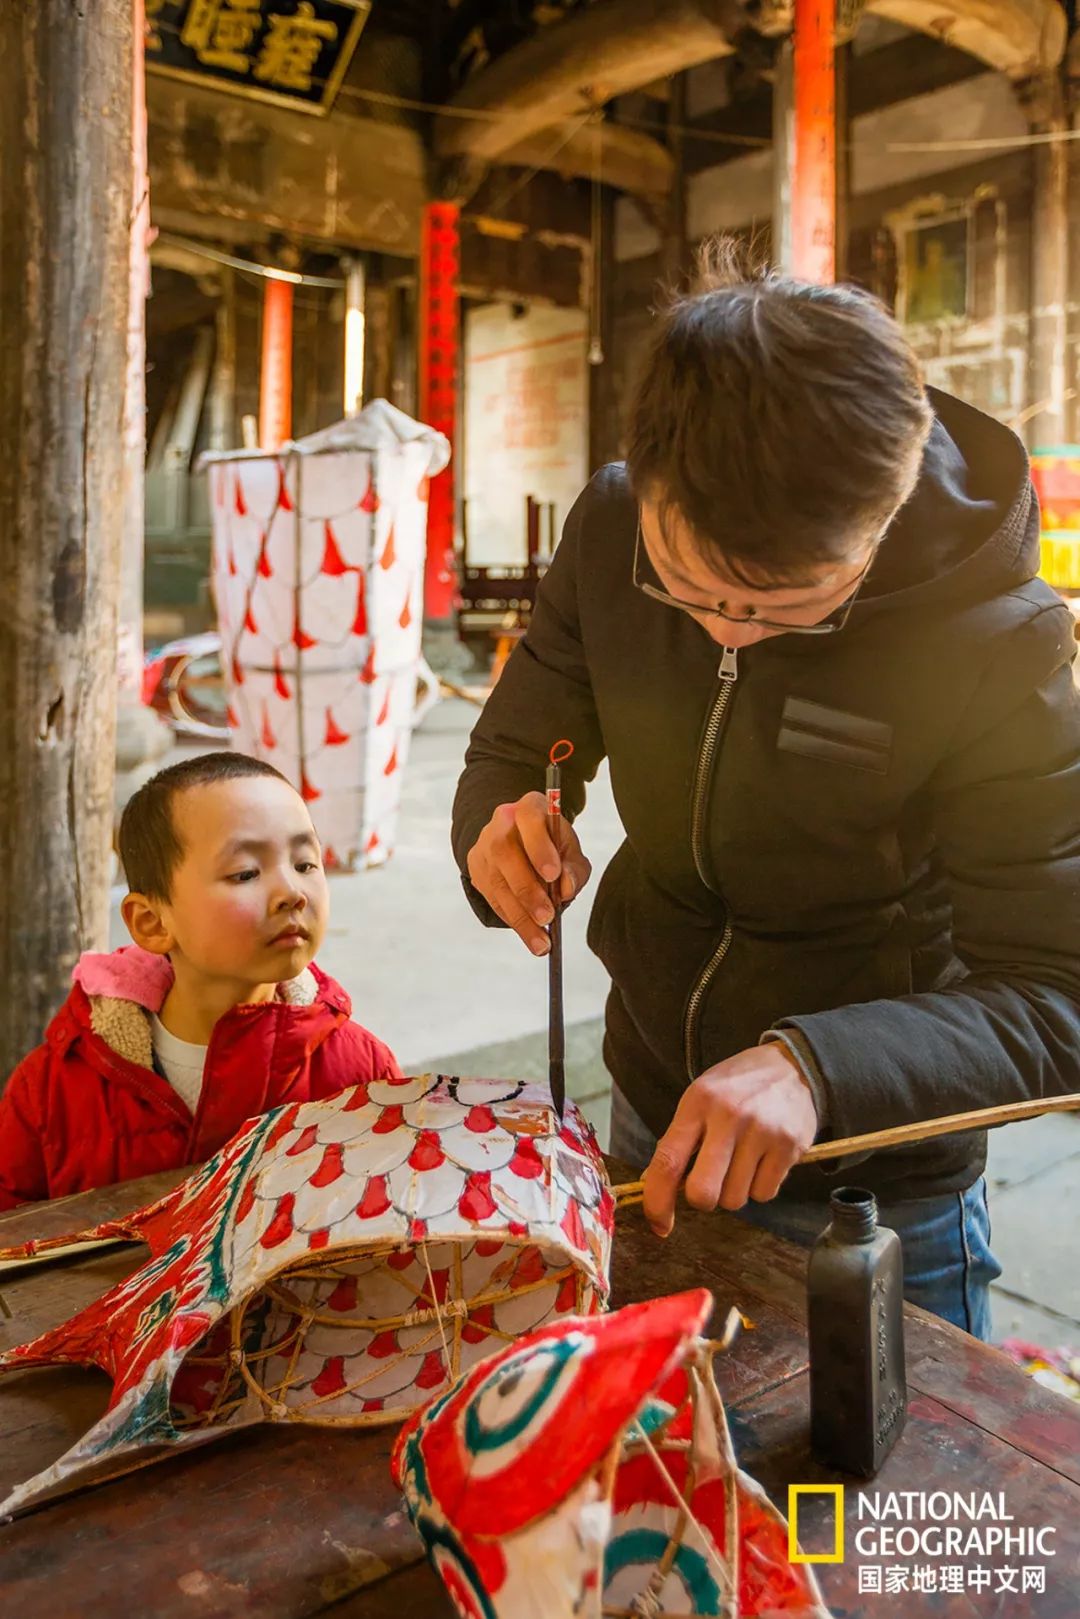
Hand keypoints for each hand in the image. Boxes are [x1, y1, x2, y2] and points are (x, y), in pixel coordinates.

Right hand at [466, 791, 591, 955]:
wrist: (523, 843)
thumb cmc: (552, 846)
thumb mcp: (571, 851)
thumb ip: (574, 868)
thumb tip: (566, 888)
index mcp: (528, 808)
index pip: (528, 819)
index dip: (539, 846)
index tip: (553, 874)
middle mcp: (501, 824)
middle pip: (504, 852)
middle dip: (527, 889)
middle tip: (547, 916)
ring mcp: (484, 846)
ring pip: (496, 881)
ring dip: (520, 915)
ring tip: (541, 941)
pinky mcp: (476, 869)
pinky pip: (491, 897)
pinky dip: (512, 918)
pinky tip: (528, 934)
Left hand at [642, 1044, 817, 1236]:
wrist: (791, 1066)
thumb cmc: (736, 1088)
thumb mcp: (700, 1099)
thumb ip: (680, 1139)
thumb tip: (655, 1185)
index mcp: (698, 1103)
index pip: (667, 1161)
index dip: (657, 1201)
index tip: (658, 1224)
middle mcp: (729, 1116)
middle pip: (703, 1192)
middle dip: (703, 1200)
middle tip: (711, 1184)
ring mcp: (762, 1131)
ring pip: (736, 1199)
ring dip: (734, 1191)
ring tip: (742, 1161)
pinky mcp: (790, 1145)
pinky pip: (765, 1194)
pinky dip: (760, 1187)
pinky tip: (763, 1160)